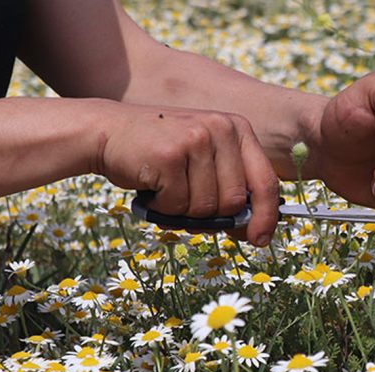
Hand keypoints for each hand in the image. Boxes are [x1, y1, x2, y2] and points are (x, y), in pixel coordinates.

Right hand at [96, 102, 279, 245]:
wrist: (108, 132)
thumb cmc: (162, 154)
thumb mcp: (205, 159)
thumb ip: (231, 186)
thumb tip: (254, 230)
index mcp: (237, 130)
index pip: (266, 180)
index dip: (267, 216)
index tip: (260, 239)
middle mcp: (221, 129)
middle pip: (234, 201)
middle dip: (211, 214)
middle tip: (187, 202)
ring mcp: (195, 140)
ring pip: (205, 207)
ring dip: (183, 211)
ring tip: (167, 188)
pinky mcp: (169, 155)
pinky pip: (178, 205)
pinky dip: (163, 208)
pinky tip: (152, 186)